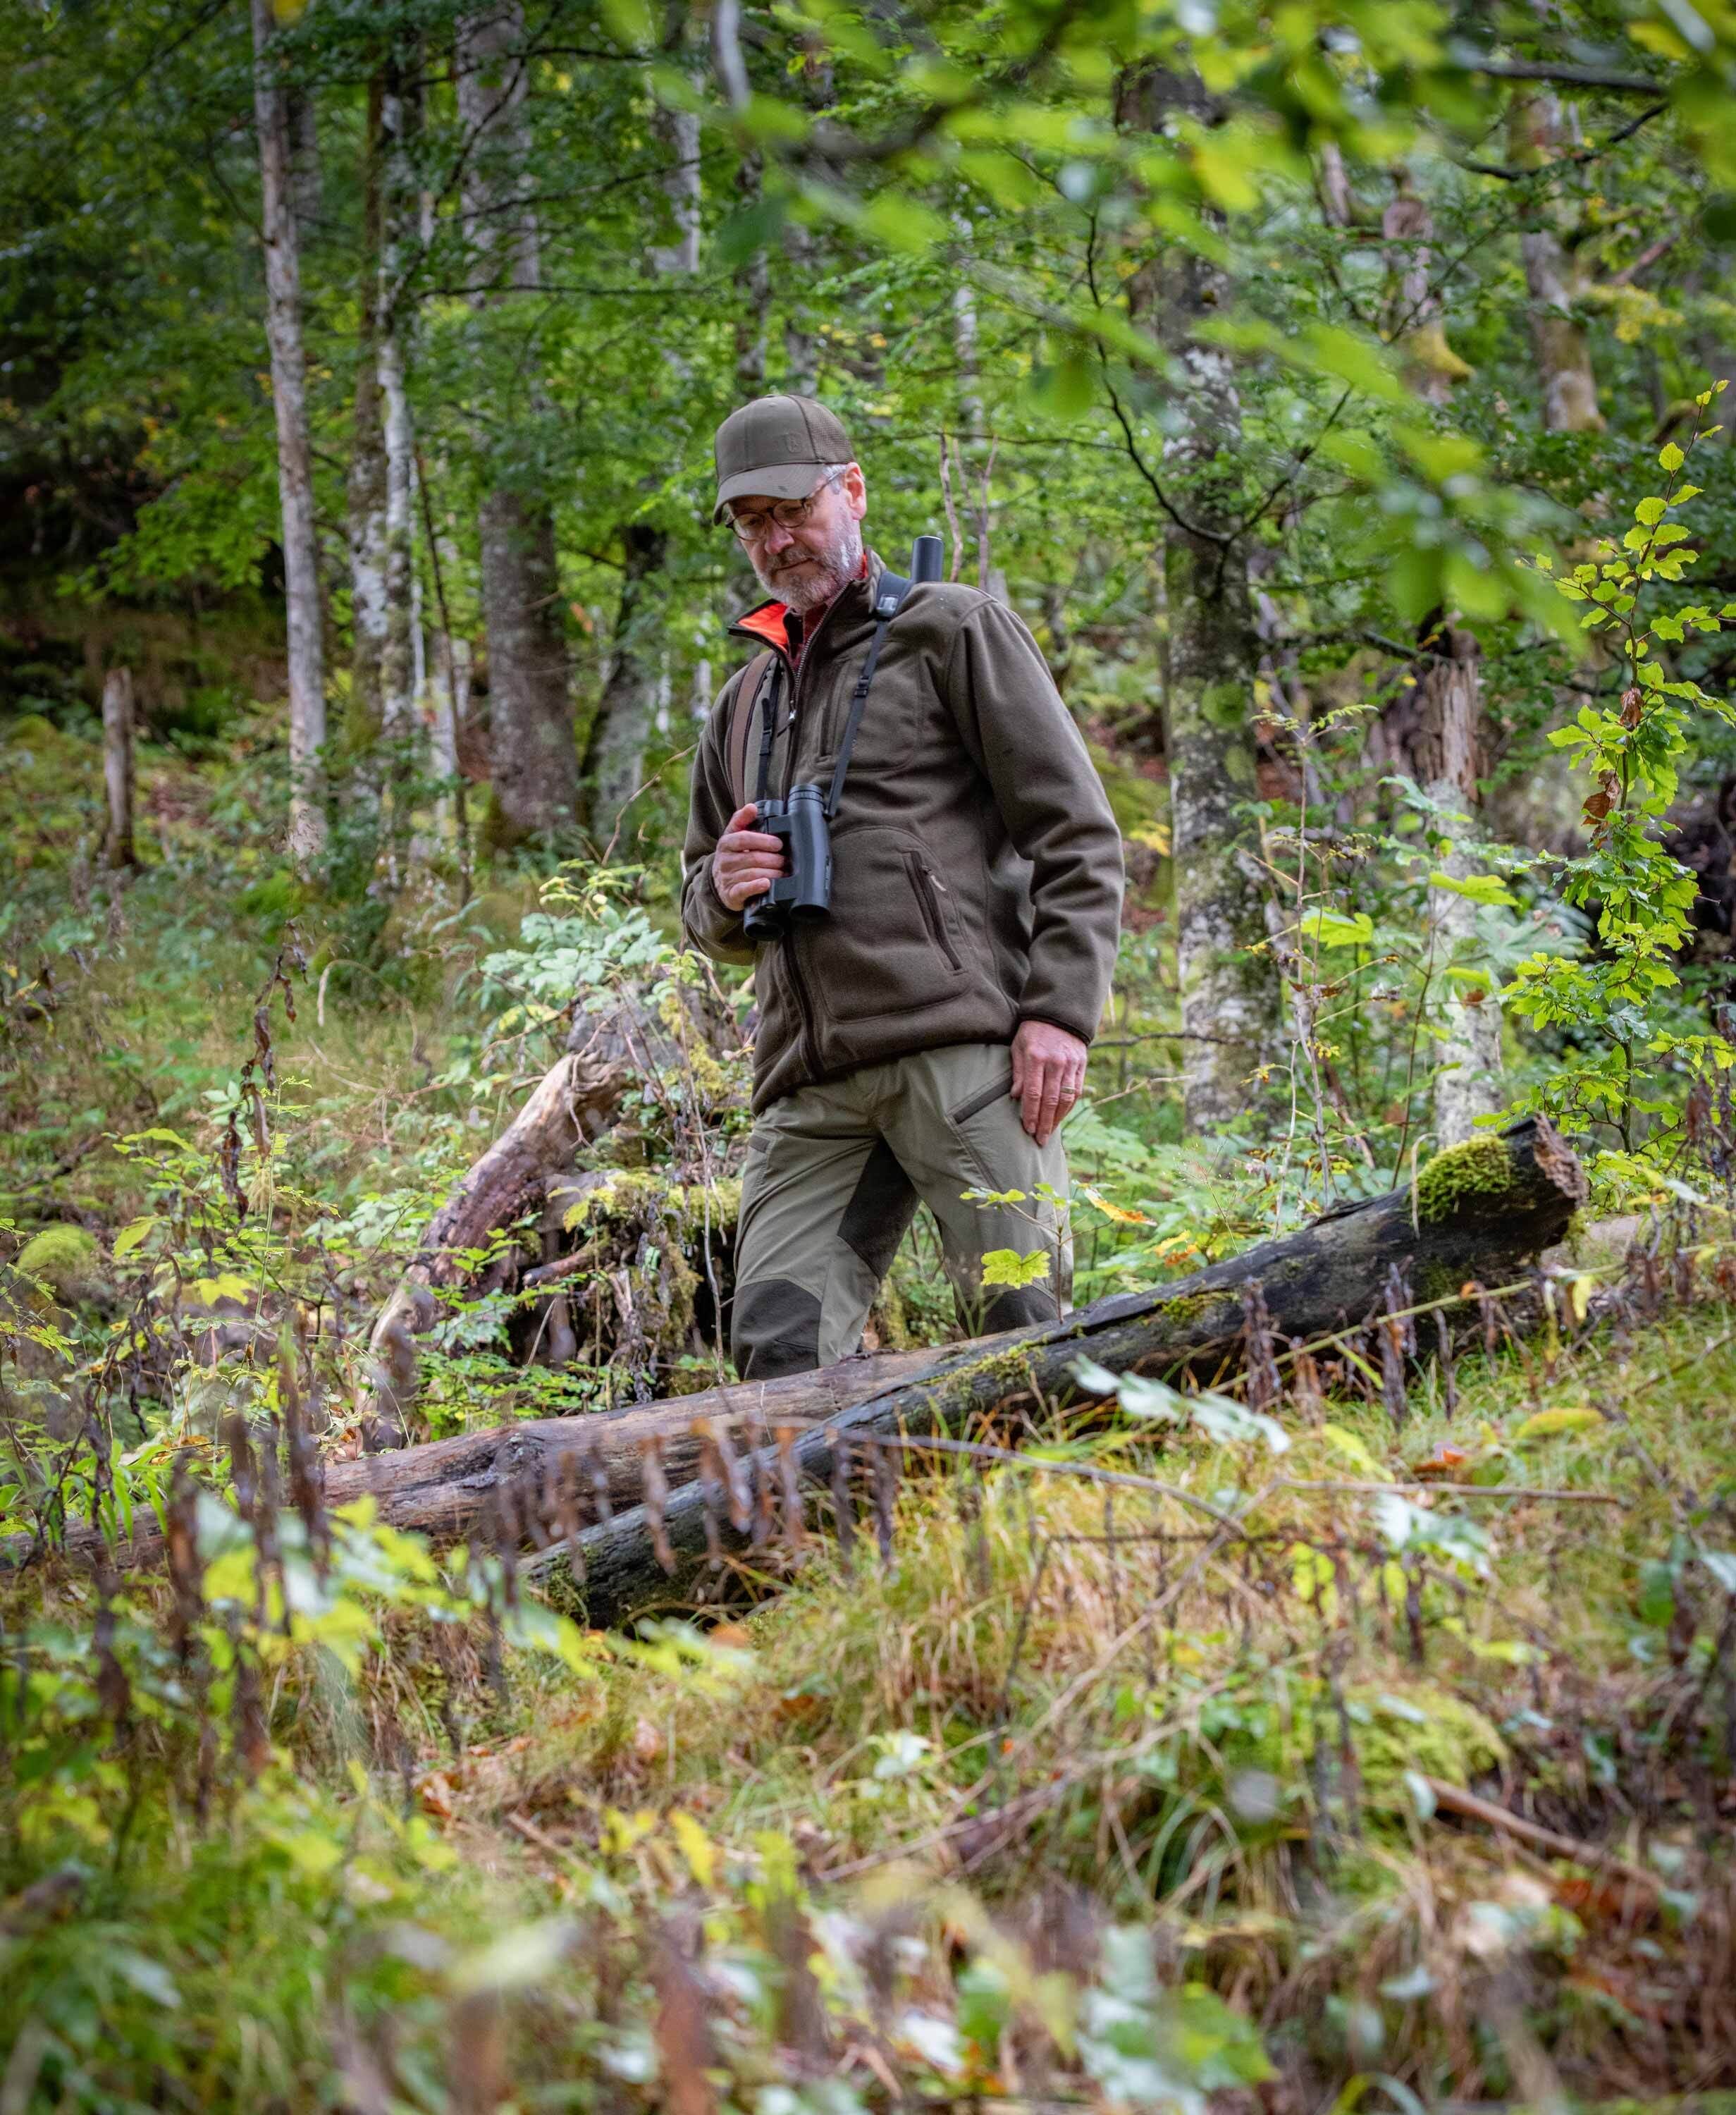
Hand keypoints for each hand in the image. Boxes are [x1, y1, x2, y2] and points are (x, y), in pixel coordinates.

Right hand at [713, 803, 785, 910]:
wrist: (719, 883)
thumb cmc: (732, 856)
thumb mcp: (733, 836)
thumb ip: (742, 820)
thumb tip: (751, 807)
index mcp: (726, 843)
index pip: (744, 838)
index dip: (763, 840)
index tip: (778, 843)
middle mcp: (725, 860)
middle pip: (753, 857)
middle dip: (773, 859)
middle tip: (785, 861)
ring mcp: (727, 877)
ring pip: (753, 873)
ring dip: (772, 873)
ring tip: (783, 873)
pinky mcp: (731, 893)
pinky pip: (744, 889)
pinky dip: (756, 887)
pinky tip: (766, 884)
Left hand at [1011, 1019, 1087, 1145]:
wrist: (1059, 1014)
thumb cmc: (1032, 1032)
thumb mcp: (1018, 1046)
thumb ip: (1018, 1072)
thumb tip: (1016, 1097)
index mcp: (1036, 1057)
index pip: (1033, 1092)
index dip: (1030, 1113)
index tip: (1027, 1129)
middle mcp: (1055, 1062)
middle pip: (1050, 1100)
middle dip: (1044, 1123)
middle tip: (1039, 1140)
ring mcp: (1070, 1064)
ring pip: (1066, 1098)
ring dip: (1057, 1118)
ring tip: (1049, 1132)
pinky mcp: (1081, 1065)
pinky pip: (1076, 1091)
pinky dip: (1068, 1107)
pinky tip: (1060, 1117)